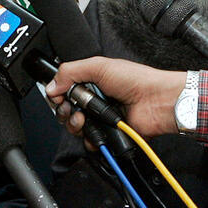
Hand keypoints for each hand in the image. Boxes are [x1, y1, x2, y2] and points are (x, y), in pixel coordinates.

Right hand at [46, 58, 185, 139]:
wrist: (156, 101)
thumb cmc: (136, 80)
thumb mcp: (99, 66)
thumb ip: (71, 71)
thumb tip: (51, 85)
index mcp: (91, 81)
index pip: (64, 90)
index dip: (57, 94)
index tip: (58, 95)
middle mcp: (94, 100)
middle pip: (65, 110)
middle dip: (63, 109)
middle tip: (71, 106)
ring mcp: (100, 118)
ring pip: (74, 126)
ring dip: (74, 123)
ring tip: (83, 117)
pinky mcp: (107, 134)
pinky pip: (89, 141)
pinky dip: (88, 138)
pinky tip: (94, 130)